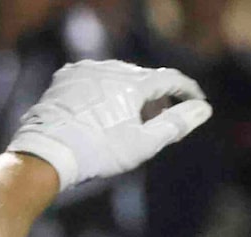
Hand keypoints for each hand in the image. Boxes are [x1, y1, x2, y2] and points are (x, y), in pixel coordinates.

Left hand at [8, 62, 211, 192]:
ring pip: (116, 77)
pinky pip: (92, 79)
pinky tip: (99, 111)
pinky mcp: (65, 78)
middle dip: (154, 97)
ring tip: (126, 119)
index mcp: (133, 81)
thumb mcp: (141, 144)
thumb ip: (175, 124)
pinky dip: (101, 92)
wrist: (46, 154)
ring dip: (127, 94)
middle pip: (142, 78)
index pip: (170, 78)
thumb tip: (204, 109)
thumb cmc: (97, 153)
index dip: (186, 90)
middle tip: (158, 118)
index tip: (196, 101)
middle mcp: (110, 67)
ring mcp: (85, 70)